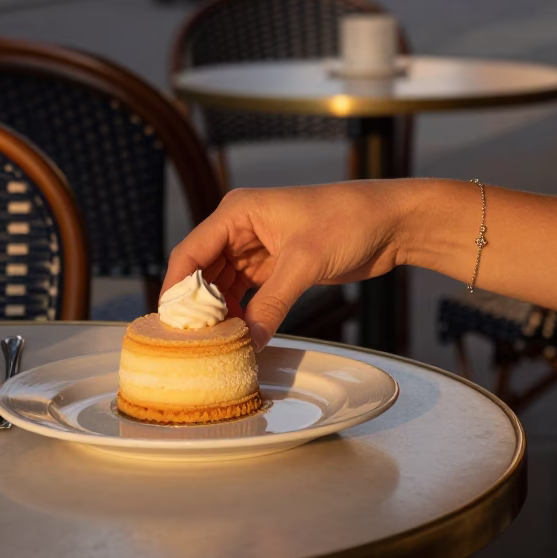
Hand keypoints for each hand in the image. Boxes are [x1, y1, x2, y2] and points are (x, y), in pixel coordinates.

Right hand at [162, 181, 408, 349]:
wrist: (388, 222)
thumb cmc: (347, 220)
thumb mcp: (304, 262)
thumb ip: (272, 304)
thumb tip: (248, 342)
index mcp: (238, 212)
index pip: (191, 251)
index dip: (175, 288)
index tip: (168, 324)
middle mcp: (241, 228)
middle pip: (202, 271)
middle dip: (196, 306)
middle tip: (191, 344)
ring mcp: (257, 248)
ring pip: (222, 286)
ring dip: (219, 313)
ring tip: (214, 346)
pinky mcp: (276, 266)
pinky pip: (245, 294)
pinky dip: (240, 314)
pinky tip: (238, 336)